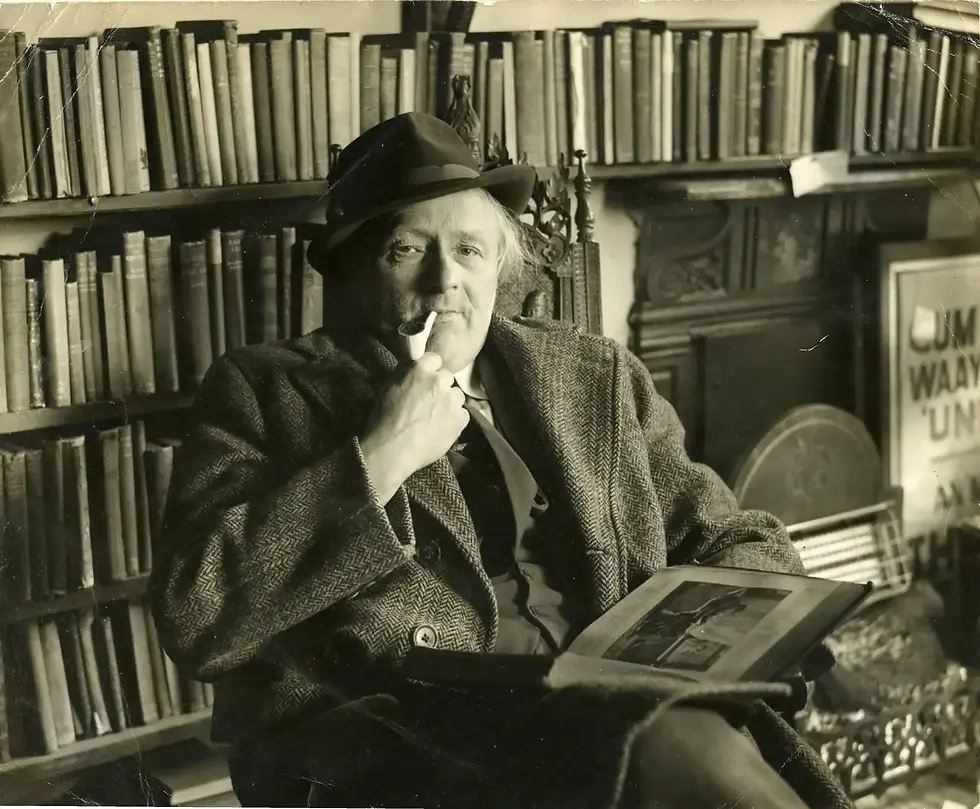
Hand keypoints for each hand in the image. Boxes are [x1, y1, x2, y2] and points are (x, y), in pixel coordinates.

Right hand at [359, 352, 468, 502]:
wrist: (393, 449)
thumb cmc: (384, 419)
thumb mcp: (390, 387)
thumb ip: (407, 374)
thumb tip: (416, 369)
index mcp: (420, 369)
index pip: (434, 359)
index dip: (431, 370)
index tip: (426, 380)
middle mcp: (439, 380)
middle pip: (447, 378)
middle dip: (440, 387)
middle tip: (429, 401)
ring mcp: (452, 400)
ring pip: (457, 396)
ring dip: (449, 403)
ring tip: (437, 417)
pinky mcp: (461, 419)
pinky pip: (463, 414)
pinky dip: (455, 420)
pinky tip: (442, 428)